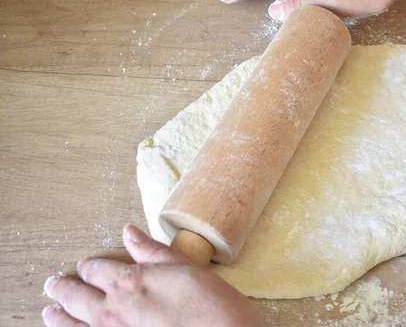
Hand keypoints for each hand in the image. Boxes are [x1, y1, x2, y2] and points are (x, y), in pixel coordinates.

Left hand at [42, 225, 261, 326]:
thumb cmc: (212, 307)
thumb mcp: (186, 268)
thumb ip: (153, 252)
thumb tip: (130, 233)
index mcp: (130, 282)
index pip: (98, 269)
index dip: (89, 267)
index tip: (85, 266)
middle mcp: (113, 311)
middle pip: (76, 296)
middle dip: (63, 289)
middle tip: (53, 285)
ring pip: (72, 325)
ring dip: (59, 317)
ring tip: (50, 312)